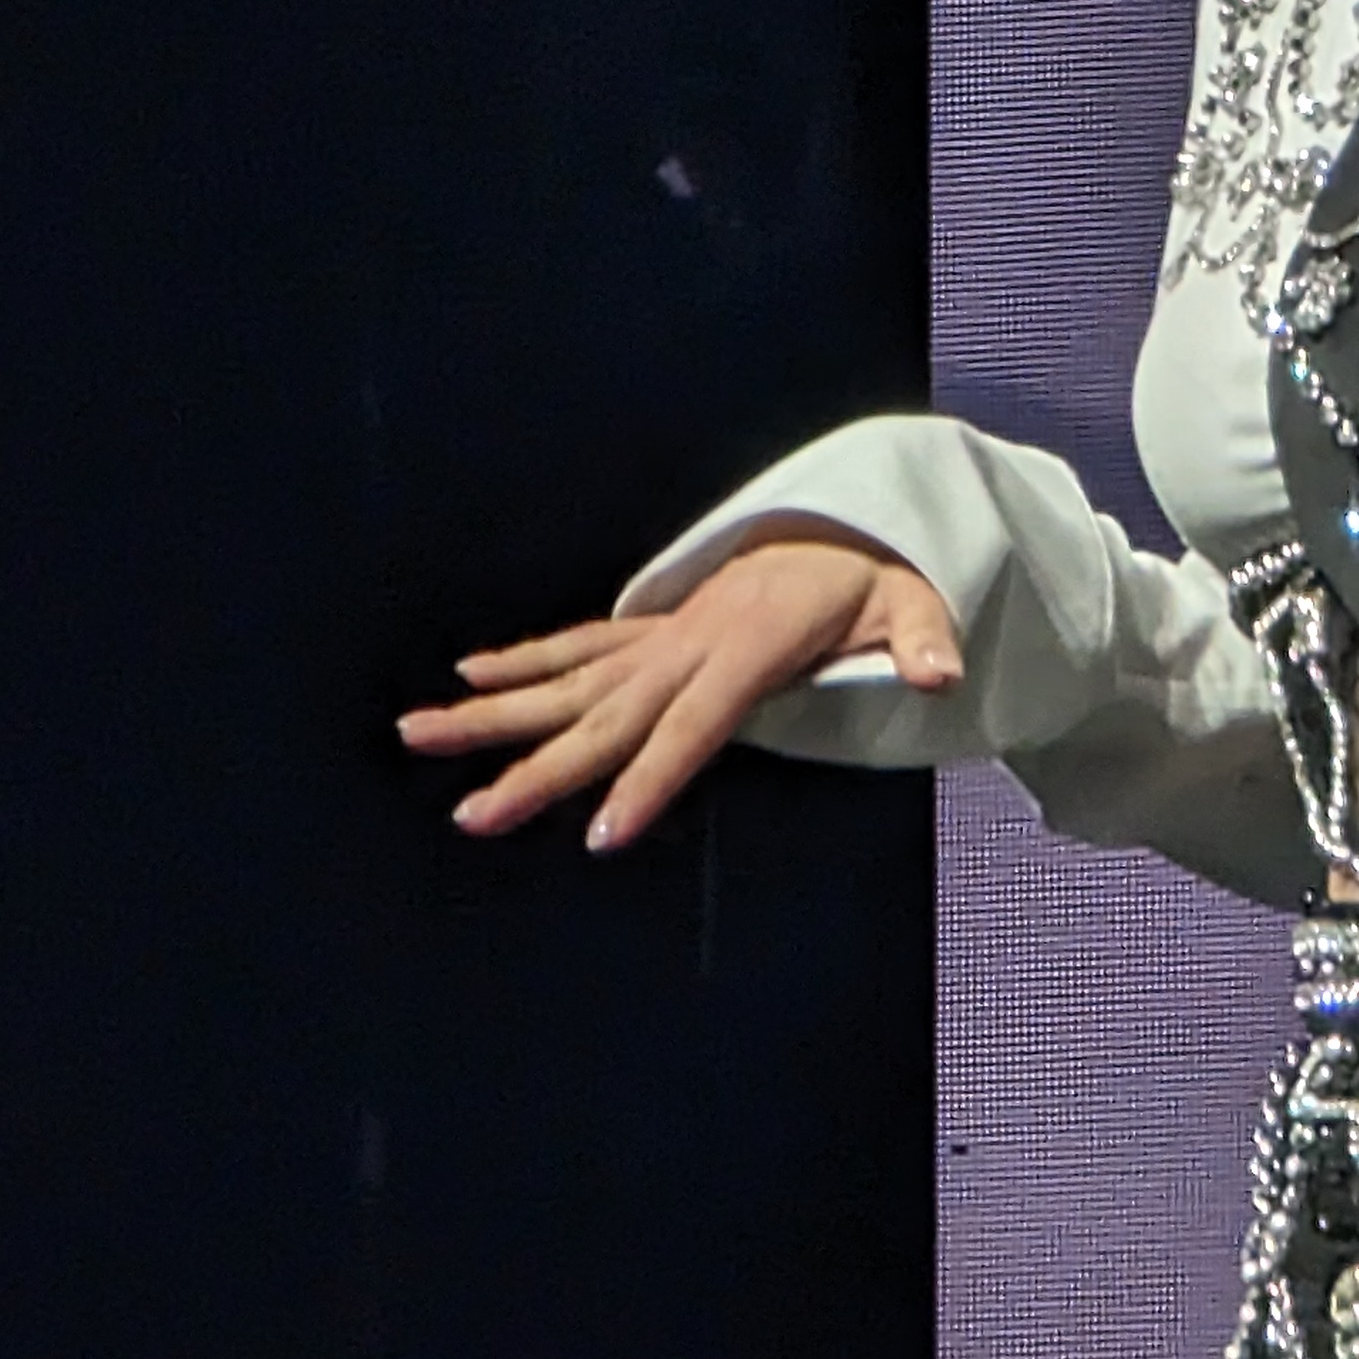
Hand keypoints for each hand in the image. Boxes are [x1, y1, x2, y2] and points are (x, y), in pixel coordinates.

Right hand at [393, 521, 961, 851]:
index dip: (649, 779)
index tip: (599, 834)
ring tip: (415, 733)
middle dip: (537, 770)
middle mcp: (689, 643)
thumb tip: (943, 674)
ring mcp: (663, 634)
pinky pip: (577, 650)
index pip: (691, 729)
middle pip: (603, 718)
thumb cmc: (880, 580)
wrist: (849, 524)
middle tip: (470, 815)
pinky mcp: (655, 629)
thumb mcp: (915, 603)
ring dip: (492, 711)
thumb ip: (922, 642)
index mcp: (747, 651)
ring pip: (566, 682)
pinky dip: (522, 663)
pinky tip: (467, 677)